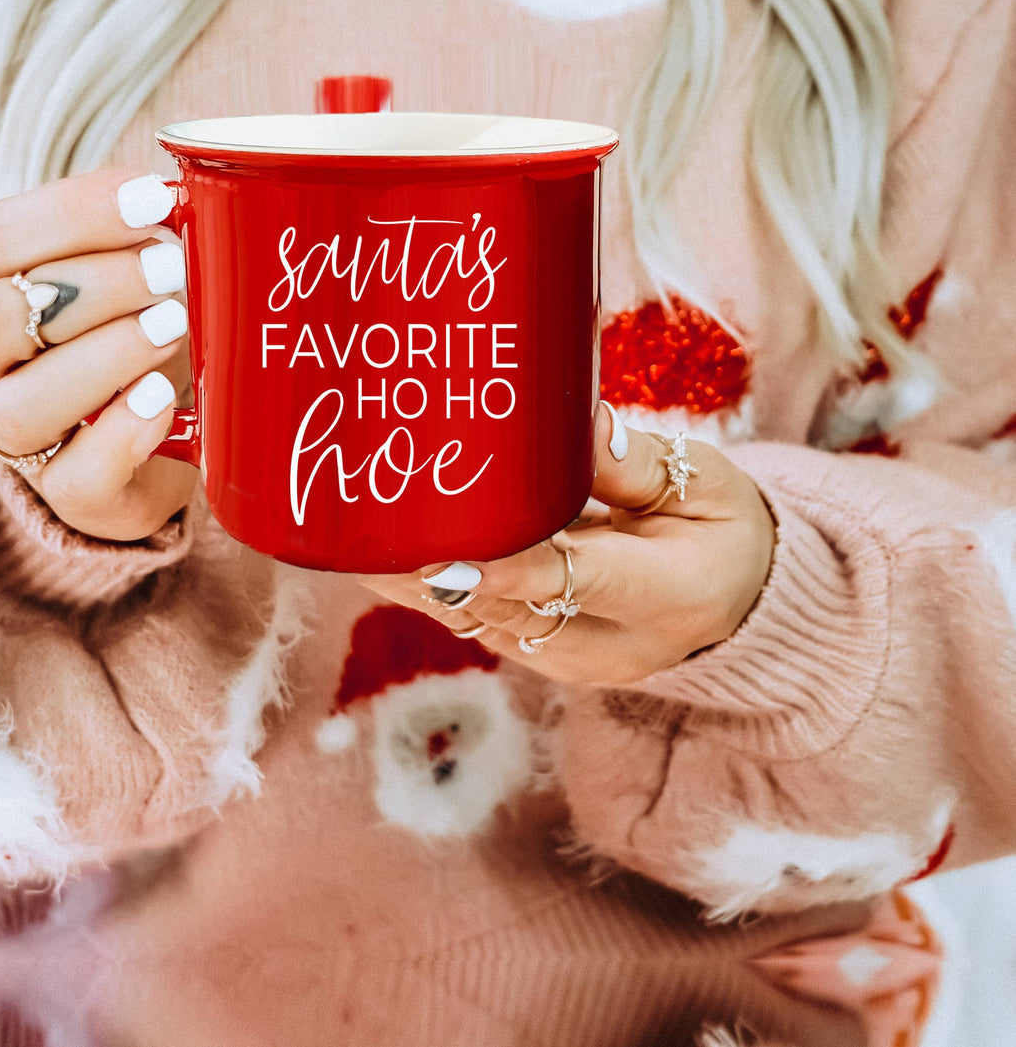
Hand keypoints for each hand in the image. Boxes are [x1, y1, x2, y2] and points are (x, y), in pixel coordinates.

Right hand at [0, 169, 196, 541]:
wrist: (154, 429)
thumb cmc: (137, 323)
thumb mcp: (131, 269)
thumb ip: (141, 233)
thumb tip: (187, 193)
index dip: (71, 213)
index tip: (154, 198)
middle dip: (94, 284)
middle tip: (173, 266)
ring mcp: (18, 435)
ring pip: (19, 409)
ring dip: (103, 358)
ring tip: (174, 328)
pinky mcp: (67, 493)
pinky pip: (75, 480)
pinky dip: (122, 435)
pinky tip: (164, 399)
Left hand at [356, 404, 776, 683]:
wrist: (738, 602)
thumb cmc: (722, 527)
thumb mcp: (708, 483)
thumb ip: (635, 462)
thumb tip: (572, 427)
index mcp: (671, 596)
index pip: (575, 582)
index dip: (504, 569)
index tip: (444, 550)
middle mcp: (613, 646)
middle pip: (506, 607)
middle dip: (431, 569)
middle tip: (367, 525)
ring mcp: (569, 660)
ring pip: (477, 620)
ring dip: (412, 580)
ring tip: (350, 534)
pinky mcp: (539, 654)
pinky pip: (474, 619)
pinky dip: (429, 585)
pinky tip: (378, 548)